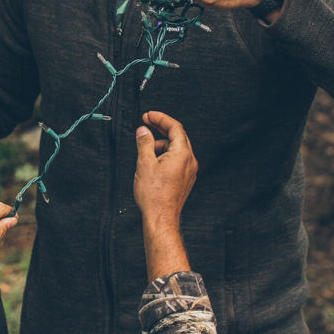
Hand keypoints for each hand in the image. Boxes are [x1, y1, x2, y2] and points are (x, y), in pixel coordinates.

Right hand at [133, 112, 196, 279]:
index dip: (160, 118)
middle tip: (146, 123)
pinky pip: (177, 160)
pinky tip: (152, 161)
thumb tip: (143, 131)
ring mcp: (189, 171)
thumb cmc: (154, 195)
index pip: (175, 127)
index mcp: (182, 154)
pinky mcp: (185, 179)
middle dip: (161, 128)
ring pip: (177, 149)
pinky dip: (165, 154)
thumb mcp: (144, 164)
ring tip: (145, 149)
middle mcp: (189, 161)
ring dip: (161, 143)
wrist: (161, 217)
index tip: (148, 115)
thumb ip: (145, 143)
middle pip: (177, 136)